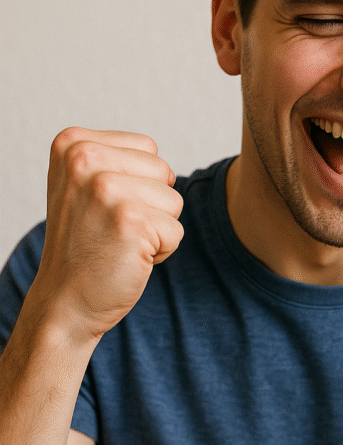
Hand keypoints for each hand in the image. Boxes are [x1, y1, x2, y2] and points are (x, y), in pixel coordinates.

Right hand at [31, 127, 183, 342]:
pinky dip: (161, 251)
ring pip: (173, 200)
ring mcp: (106, 189)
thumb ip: (116, 161)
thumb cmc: (83, 245)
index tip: (103, 207)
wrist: (64, 301)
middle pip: (163, 171)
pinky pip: (176, 231)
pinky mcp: (131, 221)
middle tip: (112, 228)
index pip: (147, 148)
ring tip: (119, 242)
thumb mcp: (82, 187)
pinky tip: (127, 258)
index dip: (138, 183)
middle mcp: (85, 159)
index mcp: (73, 143)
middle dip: (151, 204)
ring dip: (156, 228)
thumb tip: (166, 167)